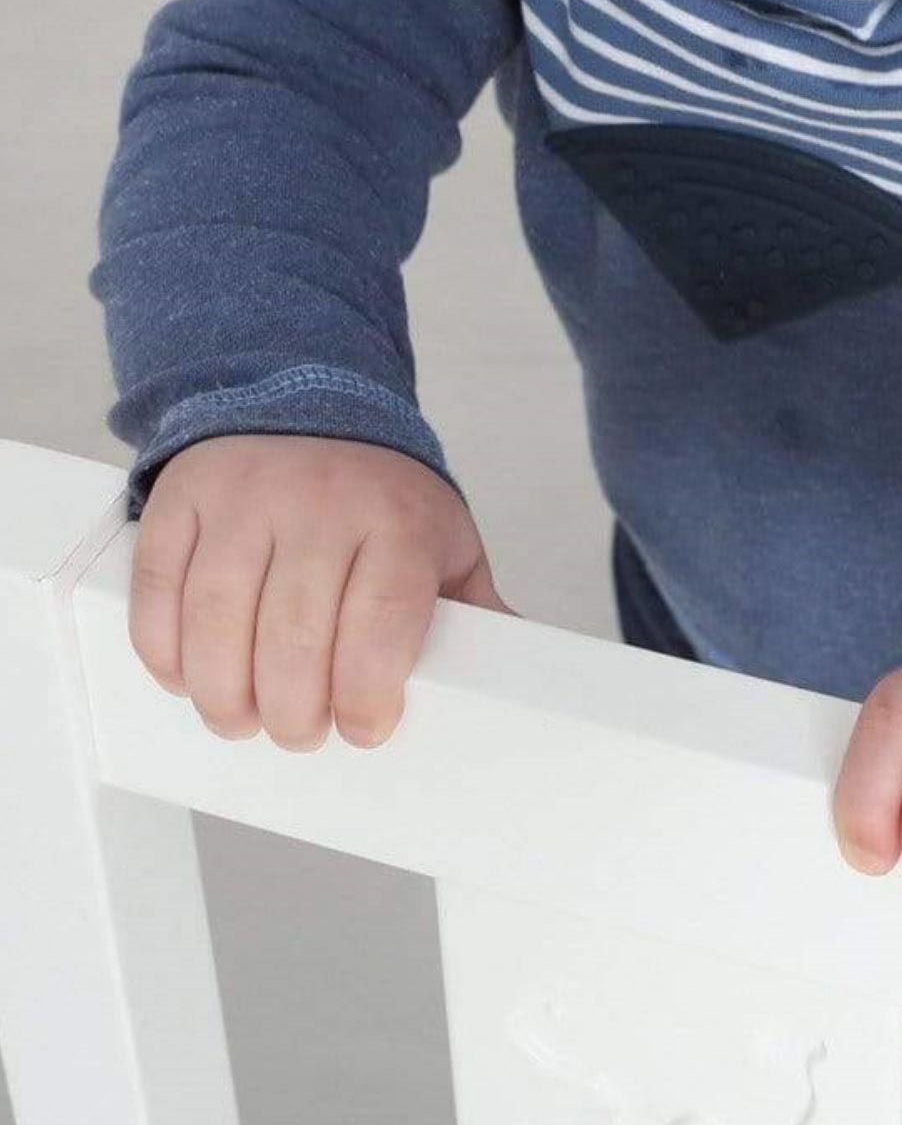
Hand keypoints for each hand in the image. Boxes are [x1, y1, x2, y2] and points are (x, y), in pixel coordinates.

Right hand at [128, 434, 518, 751]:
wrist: (305, 391)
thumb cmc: (379, 492)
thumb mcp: (441, 536)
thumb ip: (472, 606)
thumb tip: (517, 671)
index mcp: (396, 520)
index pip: (381, 621)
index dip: (367, 694)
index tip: (364, 727)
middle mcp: (320, 503)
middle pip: (294, 638)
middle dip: (294, 714)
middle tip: (300, 732)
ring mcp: (246, 498)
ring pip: (220, 622)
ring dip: (225, 696)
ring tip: (242, 718)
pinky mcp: (185, 499)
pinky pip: (162, 592)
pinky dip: (166, 652)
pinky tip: (189, 676)